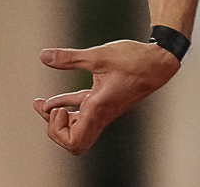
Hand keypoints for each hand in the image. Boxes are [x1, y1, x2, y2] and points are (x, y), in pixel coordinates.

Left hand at [31, 39, 180, 153]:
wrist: (158, 61)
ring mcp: (103, 110)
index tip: (57, 109)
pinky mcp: (105, 100)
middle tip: (46, 109)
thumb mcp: (99, 56)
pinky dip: (67, 106)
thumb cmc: (135, 61)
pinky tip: (54, 99)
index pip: (74, 142)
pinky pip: (82, 111)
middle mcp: (101, 115)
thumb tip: (44, 57)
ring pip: (76, 126)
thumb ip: (70, 58)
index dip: (58, 132)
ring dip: (58, 118)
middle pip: (73, 141)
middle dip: (54, 128)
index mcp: (99, 109)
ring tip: (41, 105)